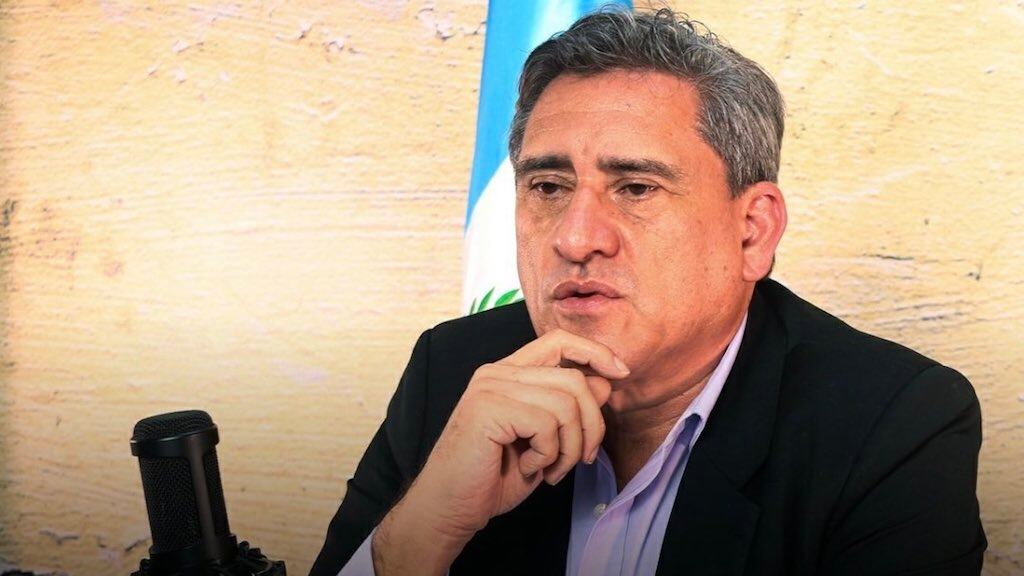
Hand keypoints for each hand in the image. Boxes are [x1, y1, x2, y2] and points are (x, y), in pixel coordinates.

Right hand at [371, 329, 628, 574]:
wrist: (449, 508)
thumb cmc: (492, 478)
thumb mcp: (544, 441)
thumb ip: (570, 408)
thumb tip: (606, 381)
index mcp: (508, 373)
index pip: (559, 340)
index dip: (595, 352)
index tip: (620, 373)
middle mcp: (498, 373)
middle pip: (574, 379)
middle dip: (592, 425)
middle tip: (580, 459)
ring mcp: (491, 388)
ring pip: (567, 403)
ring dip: (570, 447)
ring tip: (551, 469)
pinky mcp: (488, 408)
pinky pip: (547, 424)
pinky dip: (549, 454)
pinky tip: (528, 468)